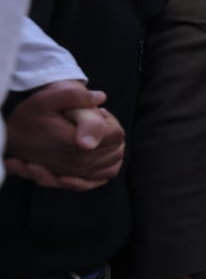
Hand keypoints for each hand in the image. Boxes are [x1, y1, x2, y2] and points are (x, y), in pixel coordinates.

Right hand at [4, 81, 124, 190]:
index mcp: (76, 145)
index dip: (108, 120)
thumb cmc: (31, 115)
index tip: (94, 113)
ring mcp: (78, 174)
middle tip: (91, 123)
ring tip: (92, 136)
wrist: (14, 136)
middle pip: (117, 148)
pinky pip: (104, 176)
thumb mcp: (47, 99)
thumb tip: (101, 99)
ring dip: (111, 148)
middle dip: (110, 133)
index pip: (116, 134)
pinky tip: (99, 153)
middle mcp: (78, 164)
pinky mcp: (76, 181)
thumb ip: (76, 97)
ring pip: (114, 162)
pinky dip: (107, 165)